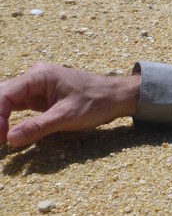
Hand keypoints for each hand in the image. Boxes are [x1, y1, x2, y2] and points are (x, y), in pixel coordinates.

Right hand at [0, 63, 140, 147]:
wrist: (117, 96)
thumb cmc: (97, 102)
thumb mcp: (68, 116)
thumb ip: (38, 127)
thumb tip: (10, 139)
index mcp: (39, 76)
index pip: (5, 94)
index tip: (0, 137)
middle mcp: (34, 78)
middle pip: (1, 95)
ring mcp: (35, 87)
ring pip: (6, 101)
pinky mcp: (39, 97)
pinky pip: (16, 106)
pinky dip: (7, 118)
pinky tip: (2, 131)